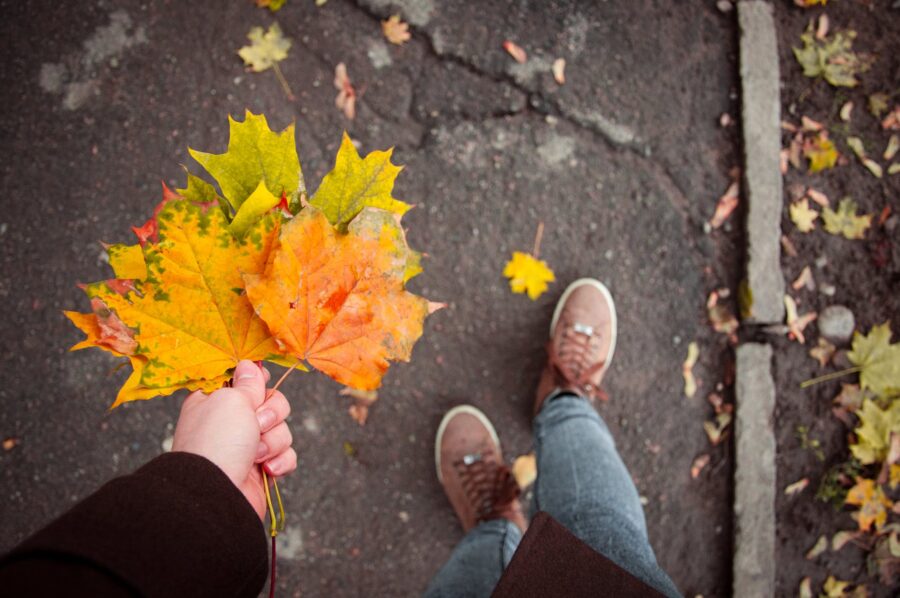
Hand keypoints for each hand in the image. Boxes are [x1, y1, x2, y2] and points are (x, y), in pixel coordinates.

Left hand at [172, 360, 297, 518]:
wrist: (217, 494)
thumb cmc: (217, 441)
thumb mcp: (231, 399)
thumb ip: (248, 382)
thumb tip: (250, 364)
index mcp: (217, 401)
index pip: (244, 381)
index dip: (256, 381)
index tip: (260, 382)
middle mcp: (231, 422)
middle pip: (272, 403)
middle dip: (272, 414)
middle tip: (256, 424)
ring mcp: (247, 446)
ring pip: (282, 429)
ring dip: (274, 441)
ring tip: (255, 454)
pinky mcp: (261, 468)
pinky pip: (286, 454)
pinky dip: (280, 461)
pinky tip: (266, 469)